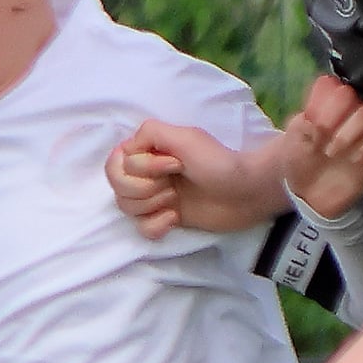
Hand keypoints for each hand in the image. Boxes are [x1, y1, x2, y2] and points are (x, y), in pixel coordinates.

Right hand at [106, 122, 261, 238]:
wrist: (245, 193)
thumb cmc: (217, 163)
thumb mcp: (185, 138)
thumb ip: (151, 133)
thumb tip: (126, 149)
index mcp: (150, 151)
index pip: (117, 164)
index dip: (140, 168)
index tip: (172, 164)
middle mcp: (149, 172)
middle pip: (119, 188)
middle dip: (144, 189)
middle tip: (173, 184)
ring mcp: (155, 197)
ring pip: (127, 208)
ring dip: (152, 205)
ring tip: (177, 200)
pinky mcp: (164, 218)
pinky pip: (141, 229)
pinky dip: (156, 226)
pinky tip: (175, 219)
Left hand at [284, 76, 362, 219]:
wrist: (308, 193)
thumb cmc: (301, 161)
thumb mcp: (292, 139)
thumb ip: (303, 117)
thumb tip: (320, 103)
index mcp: (330, 104)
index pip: (335, 88)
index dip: (325, 104)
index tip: (313, 126)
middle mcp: (352, 111)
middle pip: (353, 97)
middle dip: (334, 119)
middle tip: (320, 142)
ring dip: (348, 134)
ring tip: (331, 153)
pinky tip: (354, 159)